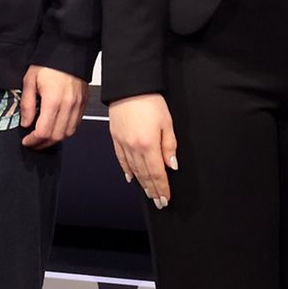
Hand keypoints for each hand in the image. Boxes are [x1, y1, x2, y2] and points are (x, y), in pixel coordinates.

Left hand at [19, 65, 85, 149]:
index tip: (26, 141)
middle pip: (57, 136)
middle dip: (42, 143)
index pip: (44, 131)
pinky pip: (76, 124)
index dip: (33, 140)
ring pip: (68, 133)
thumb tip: (26, 123)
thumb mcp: (30, 80)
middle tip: (33, 142)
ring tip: (44, 137)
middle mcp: (68, 105)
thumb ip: (27, 104)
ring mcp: (78, 105)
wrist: (69, 50)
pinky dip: (66, 130)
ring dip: (55, 139)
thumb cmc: (48, 63)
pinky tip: (56, 127)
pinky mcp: (84, 102)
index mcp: (53, 100)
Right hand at [107, 93, 177, 207]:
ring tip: (149, 193)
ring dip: (142, 183)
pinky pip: (121, 159)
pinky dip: (127, 170)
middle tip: (159, 202)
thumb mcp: (167, 122)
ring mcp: (123, 143)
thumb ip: (169, 146)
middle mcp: (134, 147)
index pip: (157, 173)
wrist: (129, 86)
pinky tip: (131, 177)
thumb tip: (171, 165)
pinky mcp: (115, 138)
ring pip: (133, 170)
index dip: (162, 187)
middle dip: (153, 190)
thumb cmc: (149, 100)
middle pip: (145, 175)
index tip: (166, 198)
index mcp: (148, 145)